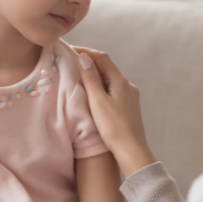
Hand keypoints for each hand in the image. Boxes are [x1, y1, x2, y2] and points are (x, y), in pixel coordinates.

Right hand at [74, 46, 156, 177]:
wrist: (132, 151)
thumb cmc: (113, 127)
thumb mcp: (98, 101)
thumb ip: (91, 79)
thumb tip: (84, 57)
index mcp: (120, 81)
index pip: (102, 58)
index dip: (86, 51)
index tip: (70, 50)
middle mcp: (127, 85)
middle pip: (107, 67)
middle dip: (90, 62)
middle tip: (71, 61)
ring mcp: (129, 96)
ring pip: (109, 79)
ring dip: (95, 75)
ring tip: (78, 76)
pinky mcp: (128, 107)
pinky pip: (112, 90)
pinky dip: (101, 86)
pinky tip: (93, 94)